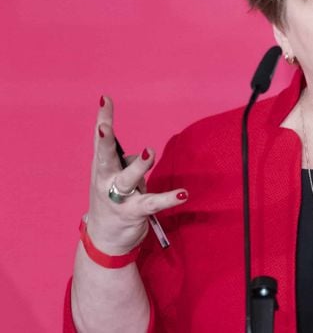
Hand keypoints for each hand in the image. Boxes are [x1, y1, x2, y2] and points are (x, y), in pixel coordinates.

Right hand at [84, 96, 187, 254]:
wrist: (104, 241)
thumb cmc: (111, 201)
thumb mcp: (115, 179)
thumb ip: (127, 164)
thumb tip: (140, 157)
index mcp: (102, 168)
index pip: (101, 141)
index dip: (103, 119)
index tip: (105, 99)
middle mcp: (105, 181)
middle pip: (104, 157)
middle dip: (104, 141)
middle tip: (105, 126)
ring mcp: (117, 198)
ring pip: (127, 180)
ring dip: (139, 167)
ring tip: (149, 152)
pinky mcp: (133, 213)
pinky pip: (152, 203)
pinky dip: (168, 198)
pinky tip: (183, 194)